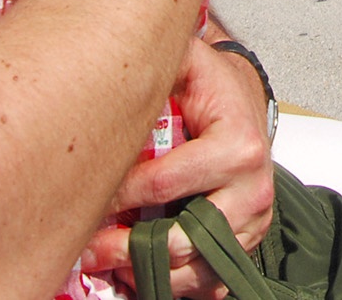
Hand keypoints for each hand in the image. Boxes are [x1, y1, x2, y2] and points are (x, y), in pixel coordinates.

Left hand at [81, 37, 275, 298]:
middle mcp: (252, 189)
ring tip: (108, 266)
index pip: (164, 183)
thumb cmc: (212, 87)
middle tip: (90, 249)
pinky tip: (141, 274)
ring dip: (149, 273)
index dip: (120, 194)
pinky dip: (175, 284)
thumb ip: (153, 69)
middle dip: (129, 247)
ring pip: (197, 268)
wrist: (246, 102)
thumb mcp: (187, 64)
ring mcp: (253, 222)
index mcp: (237, 146)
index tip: (89, 197)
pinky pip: (211, 280)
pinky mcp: (247, 242)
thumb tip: (102, 82)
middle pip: (183, 237)